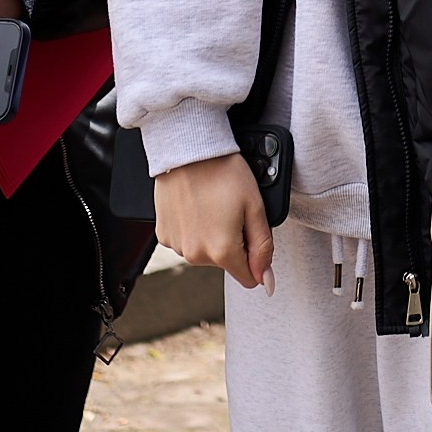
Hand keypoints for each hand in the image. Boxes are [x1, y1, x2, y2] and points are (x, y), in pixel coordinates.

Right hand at [154, 153, 272, 289]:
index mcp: (222, 251)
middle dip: (232, 242)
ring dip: (211, 235)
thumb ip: (263, 248)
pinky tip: (195, 206)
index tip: (249, 231)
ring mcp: (178, 246)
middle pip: (226, 263)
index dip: (255, 256)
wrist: (188, 150)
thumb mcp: (255, 206)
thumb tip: (267, 281)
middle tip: (230, 209)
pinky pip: (186, 241)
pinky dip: (193, 228)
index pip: (249, 278)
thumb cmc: (223, 172)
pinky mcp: (164, 235)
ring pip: (205, 253)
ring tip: (211, 204)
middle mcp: (196, 255)